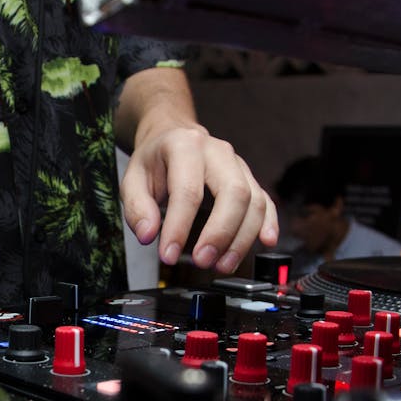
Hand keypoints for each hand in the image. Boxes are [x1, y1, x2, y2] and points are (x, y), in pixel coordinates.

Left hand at [120, 119, 278, 272]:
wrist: (173, 135)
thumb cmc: (155, 160)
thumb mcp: (132, 178)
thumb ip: (137, 207)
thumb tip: (148, 235)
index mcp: (185, 146)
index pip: (187, 190)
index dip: (179, 227)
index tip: (168, 255)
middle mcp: (218, 152)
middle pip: (233, 192)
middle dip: (220, 233)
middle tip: (203, 261)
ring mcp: (238, 164)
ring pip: (253, 200)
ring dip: (242, 238)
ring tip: (223, 264)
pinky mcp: (249, 179)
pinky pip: (266, 201)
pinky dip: (268, 223)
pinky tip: (266, 242)